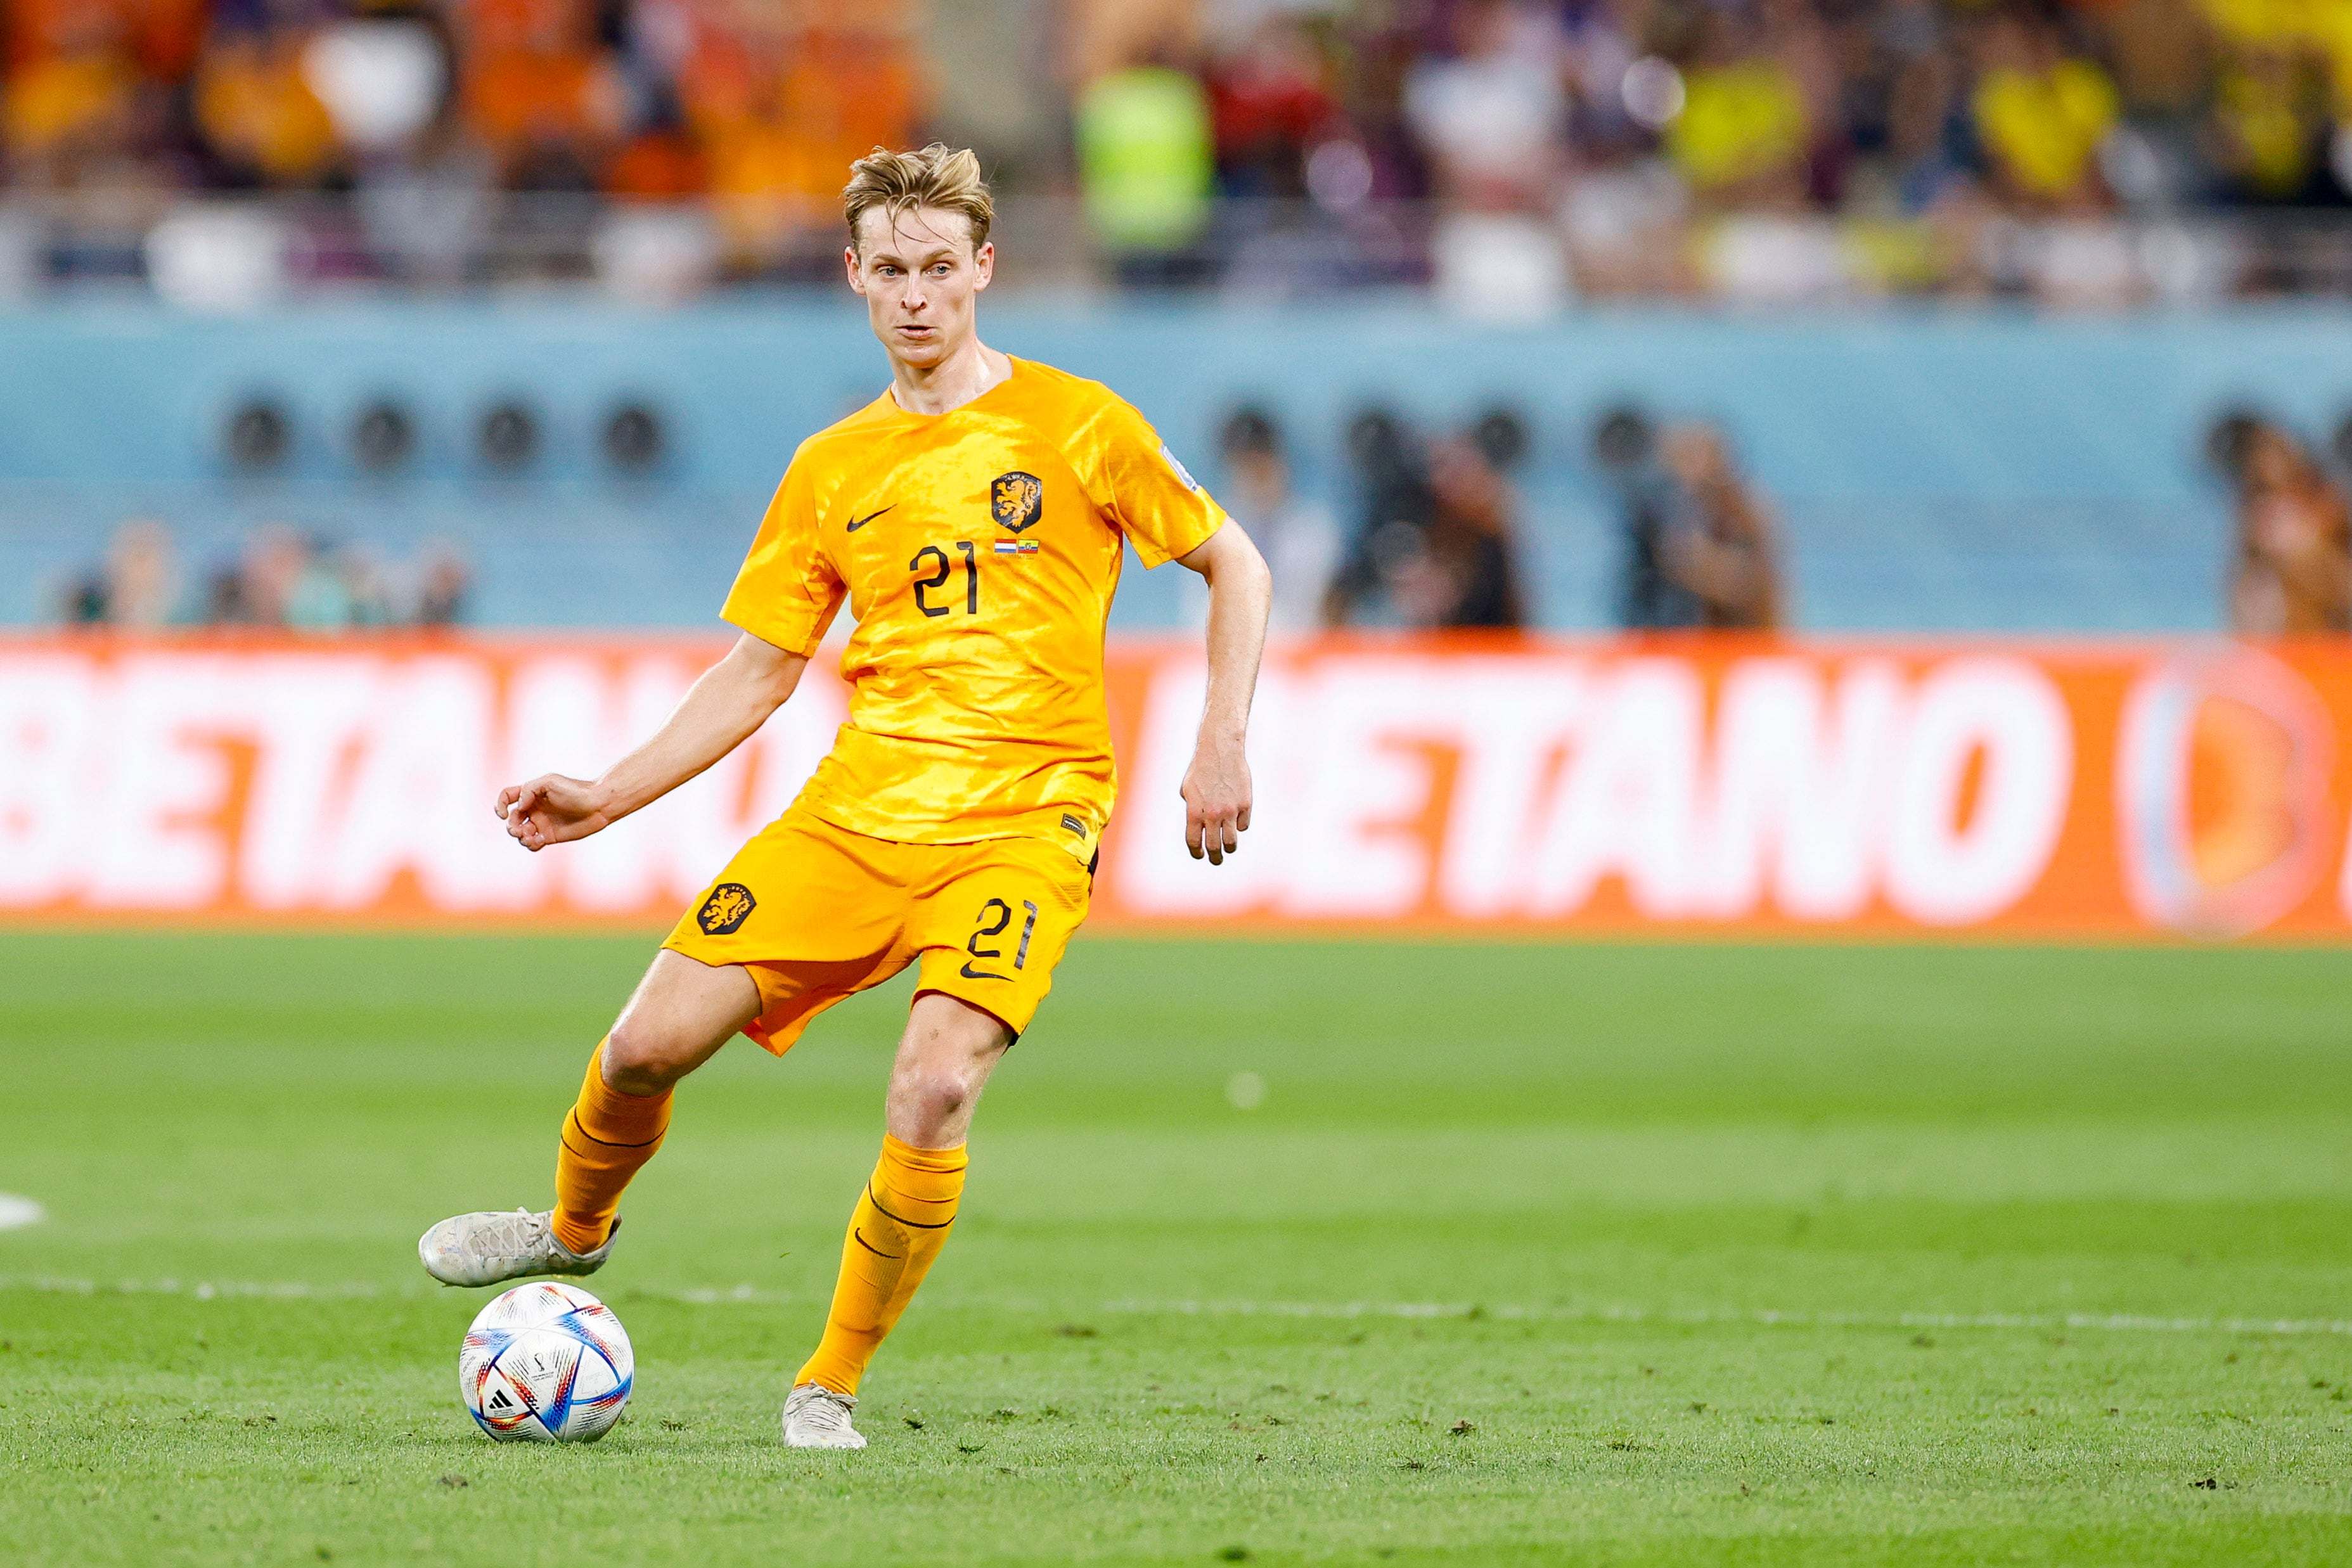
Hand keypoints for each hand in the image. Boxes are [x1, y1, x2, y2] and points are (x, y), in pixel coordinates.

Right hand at [494, 774, 612, 851]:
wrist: (597, 806)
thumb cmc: (575, 790)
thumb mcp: (549, 782)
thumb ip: (529, 790)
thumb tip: (518, 806)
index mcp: (531, 794)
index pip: (507, 797)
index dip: (499, 805)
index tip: (503, 813)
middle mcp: (534, 809)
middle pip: (512, 820)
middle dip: (511, 827)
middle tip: (520, 830)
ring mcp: (541, 823)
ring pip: (520, 834)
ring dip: (520, 837)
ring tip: (531, 836)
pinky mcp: (549, 836)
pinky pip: (532, 844)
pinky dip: (531, 844)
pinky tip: (540, 840)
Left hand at [1180, 733, 1251, 864]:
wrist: (1220, 750)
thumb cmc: (1200, 769)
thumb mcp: (1188, 790)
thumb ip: (1192, 811)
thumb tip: (1200, 829)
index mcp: (1194, 811)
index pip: (1194, 841)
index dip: (1196, 852)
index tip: (1199, 855)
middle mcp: (1212, 814)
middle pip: (1213, 847)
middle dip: (1214, 858)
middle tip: (1216, 860)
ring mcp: (1230, 810)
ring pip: (1231, 841)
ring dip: (1229, 848)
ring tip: (1228, 849)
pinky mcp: (1245, 804)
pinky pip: (1244, 824)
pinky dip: (1240, 826)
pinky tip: (1237, 821)